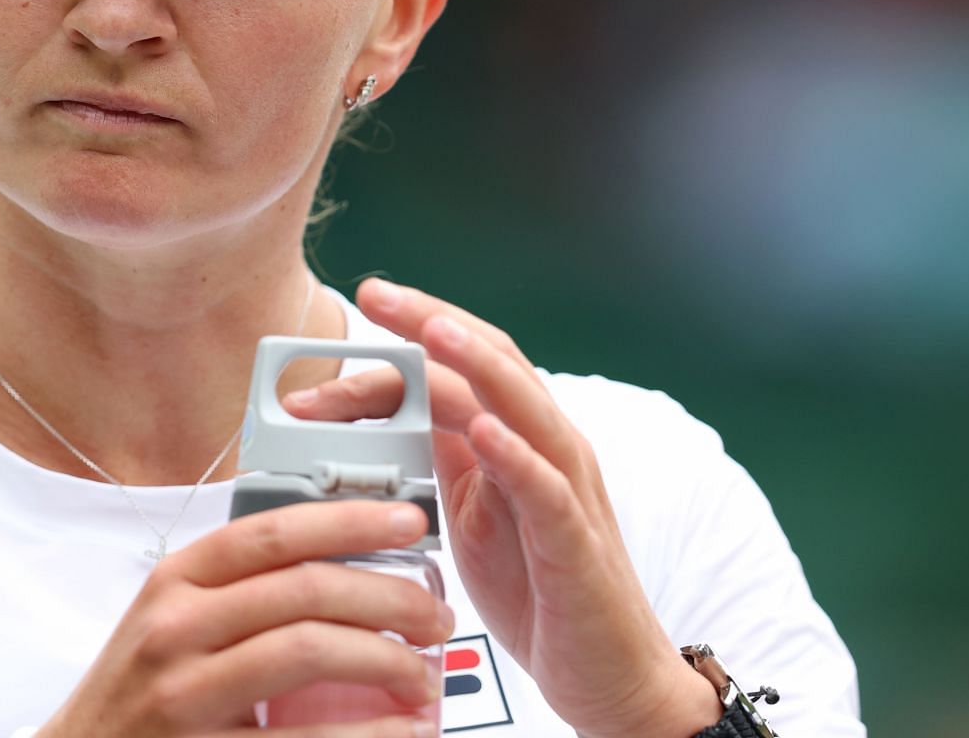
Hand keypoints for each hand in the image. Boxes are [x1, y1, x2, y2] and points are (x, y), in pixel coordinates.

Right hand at [39, 498, 452, 737]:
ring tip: (424, 675)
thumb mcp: (171, 622)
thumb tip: (343, 562)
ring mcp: (185, 694)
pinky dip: (368, 734)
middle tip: (435, 616)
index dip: (350, 520)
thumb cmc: (139, 692)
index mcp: (176, 581)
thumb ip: (238, 590)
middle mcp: (175, 627)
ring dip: (387, 659)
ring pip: (309, 649)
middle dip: (390, 596)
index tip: (411, 522)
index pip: (274, 532)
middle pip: (305, 589)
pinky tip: (403, 731)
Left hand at [282, 279, 722, 737]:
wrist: (606, 674)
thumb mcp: (471, 509)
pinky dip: (518, 456)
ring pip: (526, 409)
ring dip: (477, 366)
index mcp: (517, 437)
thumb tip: (381, 412)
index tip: (362, 305)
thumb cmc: (538, 588)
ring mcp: (567, 491)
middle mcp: (547, 448)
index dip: (412, 333)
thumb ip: (439, 455)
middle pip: (494, 363)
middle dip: (433, 322)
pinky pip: (549, 491)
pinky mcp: (576, 545)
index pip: (464, 364)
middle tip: (377, 294)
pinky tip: (485, 431)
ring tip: (431, 332)